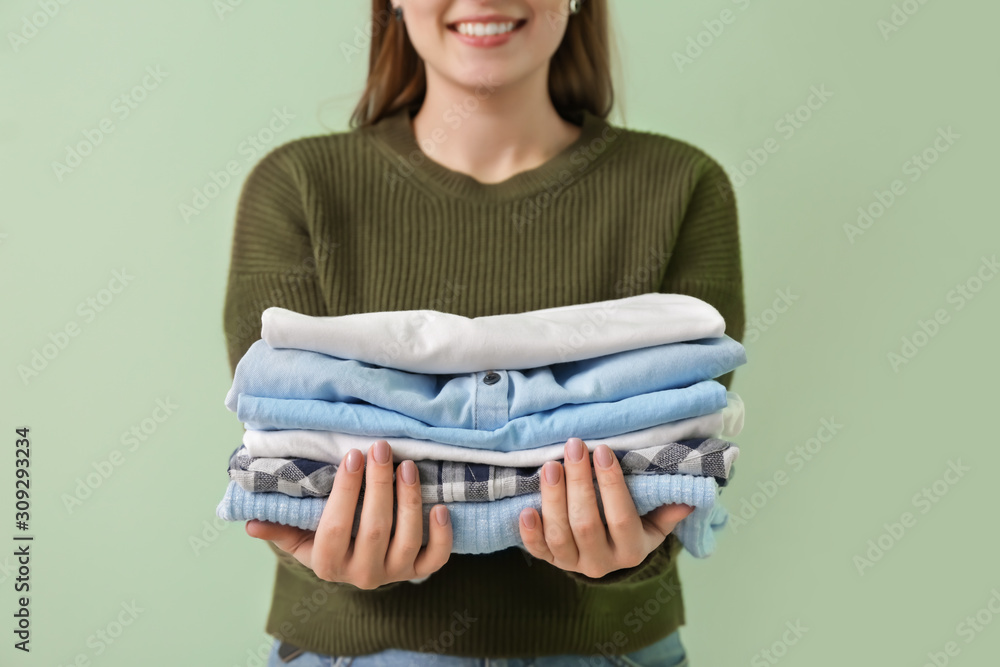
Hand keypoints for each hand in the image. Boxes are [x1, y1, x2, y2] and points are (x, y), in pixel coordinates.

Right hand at [245, 440, 452, 589]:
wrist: (356, 568)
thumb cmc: (327, 541)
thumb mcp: (300, 538)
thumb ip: (280, 529)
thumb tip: (250, 522)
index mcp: (327, 563)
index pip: (335, 527)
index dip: (346, 491)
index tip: (353, 456)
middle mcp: (361, 574)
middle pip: (374, 530)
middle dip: (379, 486)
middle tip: (382, 449)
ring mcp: (393, 574)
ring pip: (406, 541)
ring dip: (409, 501)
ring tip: (407, 466)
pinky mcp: (418, 572)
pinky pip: (435, 559)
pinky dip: (441, 535)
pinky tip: (440, 506)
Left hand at [518, 437, 693, 578]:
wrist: (609, 557)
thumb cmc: (634, 528)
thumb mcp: (654, 523)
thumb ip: (668, 510)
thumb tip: (691, 496)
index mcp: (632, 550)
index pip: (621, 517)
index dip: (611, 485)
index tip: (602, 451)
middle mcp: (602, 563)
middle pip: (586, 523)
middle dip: (578, 483)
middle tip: (573, 447)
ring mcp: (574, 564)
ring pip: (560, 535)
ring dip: (552, 499)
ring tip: (550, 465)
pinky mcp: (550, 562)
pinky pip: (537, 551)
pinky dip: (530, 533)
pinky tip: (525, 509)